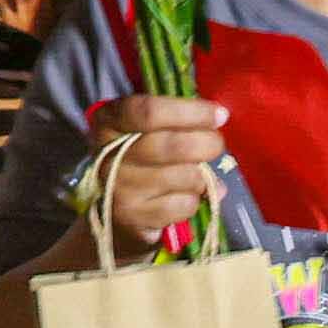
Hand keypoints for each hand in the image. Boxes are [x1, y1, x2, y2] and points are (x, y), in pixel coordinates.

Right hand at [87, 88, 230, 243]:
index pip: (150, 112)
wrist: (117, 207)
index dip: (191, 112)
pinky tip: (185, 196)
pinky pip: (184, 204)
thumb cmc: (139, 158)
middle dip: (207, 144)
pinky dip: (195, 200)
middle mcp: (109, 154)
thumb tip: (218, 118)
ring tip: (197, 174)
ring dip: (203, 176)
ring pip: (185, 176)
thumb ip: (174, 118)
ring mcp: (119, 188)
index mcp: (109, 121)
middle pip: (172, 146)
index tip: (219, 114)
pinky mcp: (134, 216)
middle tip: (215, 145)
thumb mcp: (144, 129)